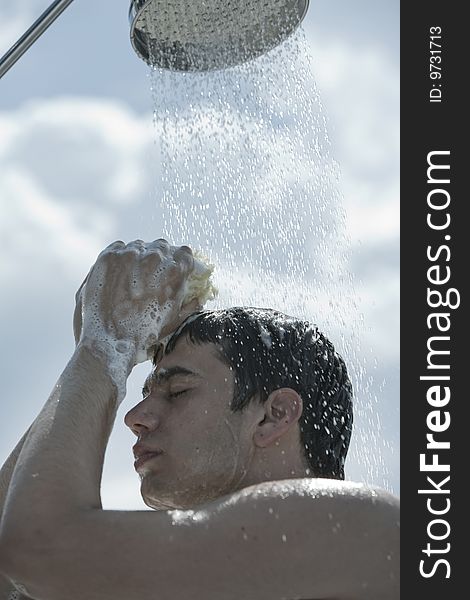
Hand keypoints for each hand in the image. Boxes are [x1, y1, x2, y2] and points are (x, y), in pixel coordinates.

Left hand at [74, 239, 201, 368]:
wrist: (108, 340)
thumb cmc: (144, 335)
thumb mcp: (175, 321)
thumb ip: (190, 304)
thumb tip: (198, 297)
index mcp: (175, 271)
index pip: (185, 253)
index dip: (181, 262)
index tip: (176, 269)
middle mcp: (155, 257)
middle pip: (163, 247)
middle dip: (161, 259)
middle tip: (153, 276)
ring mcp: (130, 254)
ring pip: (140, 246)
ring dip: (140, 258)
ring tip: (134, 278)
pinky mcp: (109, 256)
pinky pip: (120, 248)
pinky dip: (121, 258)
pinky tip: (119, 275)